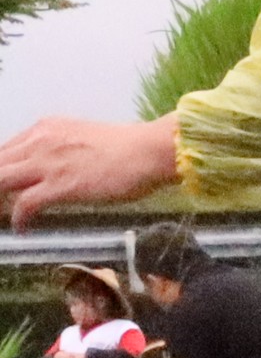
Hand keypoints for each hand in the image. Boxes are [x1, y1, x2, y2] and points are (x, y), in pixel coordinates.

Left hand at [0, 115, 181, 230]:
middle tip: (2, 204)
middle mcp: (39, 141)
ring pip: (0, 180)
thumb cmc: (130, 149)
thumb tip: (62, 169)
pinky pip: (24, 203)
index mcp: (45, 129)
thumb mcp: (85, 141)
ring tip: (4, 215)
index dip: (2, 170)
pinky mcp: (60, 185)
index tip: (6, 187)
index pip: (6, 150)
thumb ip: (65, 151)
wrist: (150, 151)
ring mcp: (47, 163)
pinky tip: (22, 228)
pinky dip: (19, 218)